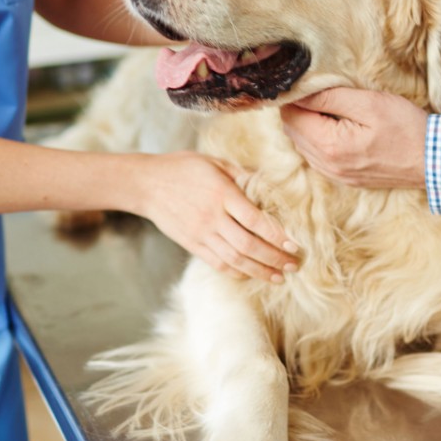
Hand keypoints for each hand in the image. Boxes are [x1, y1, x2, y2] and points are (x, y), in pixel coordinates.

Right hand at [131, 152, 298, 282]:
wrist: (146, 184)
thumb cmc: (183, 168)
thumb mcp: (215, 163)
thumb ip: (243, 174)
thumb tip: (271, 184)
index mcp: (221, 194)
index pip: (255, 220)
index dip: (277, 235)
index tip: (295, 245)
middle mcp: (212, 217)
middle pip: (248, 245)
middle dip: (274, 258)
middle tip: (294, 265)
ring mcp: (201, 234)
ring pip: (235, 260)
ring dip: (260, 271)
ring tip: (279, 277)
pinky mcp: (192, 245)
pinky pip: (218, 264)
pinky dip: (237, 272)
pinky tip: (252, 274)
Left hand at [279, 88, 426, 188]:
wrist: (433, 161)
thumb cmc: (406, 128)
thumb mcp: (369, 103)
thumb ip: (331, 97)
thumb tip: (300, 93)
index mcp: (330, 146)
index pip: (291, 117)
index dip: (296, 97)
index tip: (310, 83)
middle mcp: (327, 165)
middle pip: (293, 131)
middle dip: (301, 110)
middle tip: (322, 91)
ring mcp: (336, 175)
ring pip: (303, 144)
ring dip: (310, 124)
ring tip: (332, 107)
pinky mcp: (345, 178)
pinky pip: (318, 156)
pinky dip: (320, 139)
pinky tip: (339, 127)